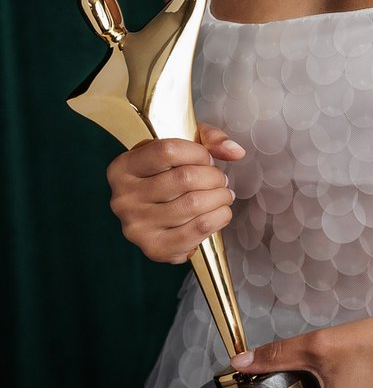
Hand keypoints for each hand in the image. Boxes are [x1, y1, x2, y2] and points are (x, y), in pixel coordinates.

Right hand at [106, 123, 244, 262]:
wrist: (152, 214)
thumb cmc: (165, 176)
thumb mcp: (179, 146)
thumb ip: (208, 139)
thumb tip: (234, 151)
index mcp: (123, 168)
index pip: (168, 151)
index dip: (198, 152)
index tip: (208, 158)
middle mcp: (124, 198)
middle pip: (184, 179)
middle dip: (214, 176)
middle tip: (220, 179)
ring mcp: (137, 226)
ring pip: (194, 204)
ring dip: (220, 197)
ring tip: (223, 194)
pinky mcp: (154, 248)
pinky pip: (197, 230)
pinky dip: (219, 218)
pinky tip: (220, 212)